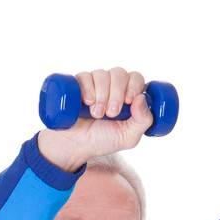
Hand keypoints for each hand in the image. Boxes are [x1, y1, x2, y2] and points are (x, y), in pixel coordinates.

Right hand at [37, 67, 152, 170]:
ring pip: (102, 74)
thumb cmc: (101, 141)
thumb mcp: (128, 137)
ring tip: (96, 114)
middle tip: (111, 113)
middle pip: (119, 73)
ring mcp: (94, 84)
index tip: (128, 101)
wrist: (75, 146)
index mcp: (126, 95)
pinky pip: (85, 76)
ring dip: (102, 95)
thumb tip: (142, 98)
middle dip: (117, 93)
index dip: (133, 86)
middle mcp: (111, 86)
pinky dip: (87, 88)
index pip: (135, 78)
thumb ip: (143, 121)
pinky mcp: (78, 85)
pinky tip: (86, 102)